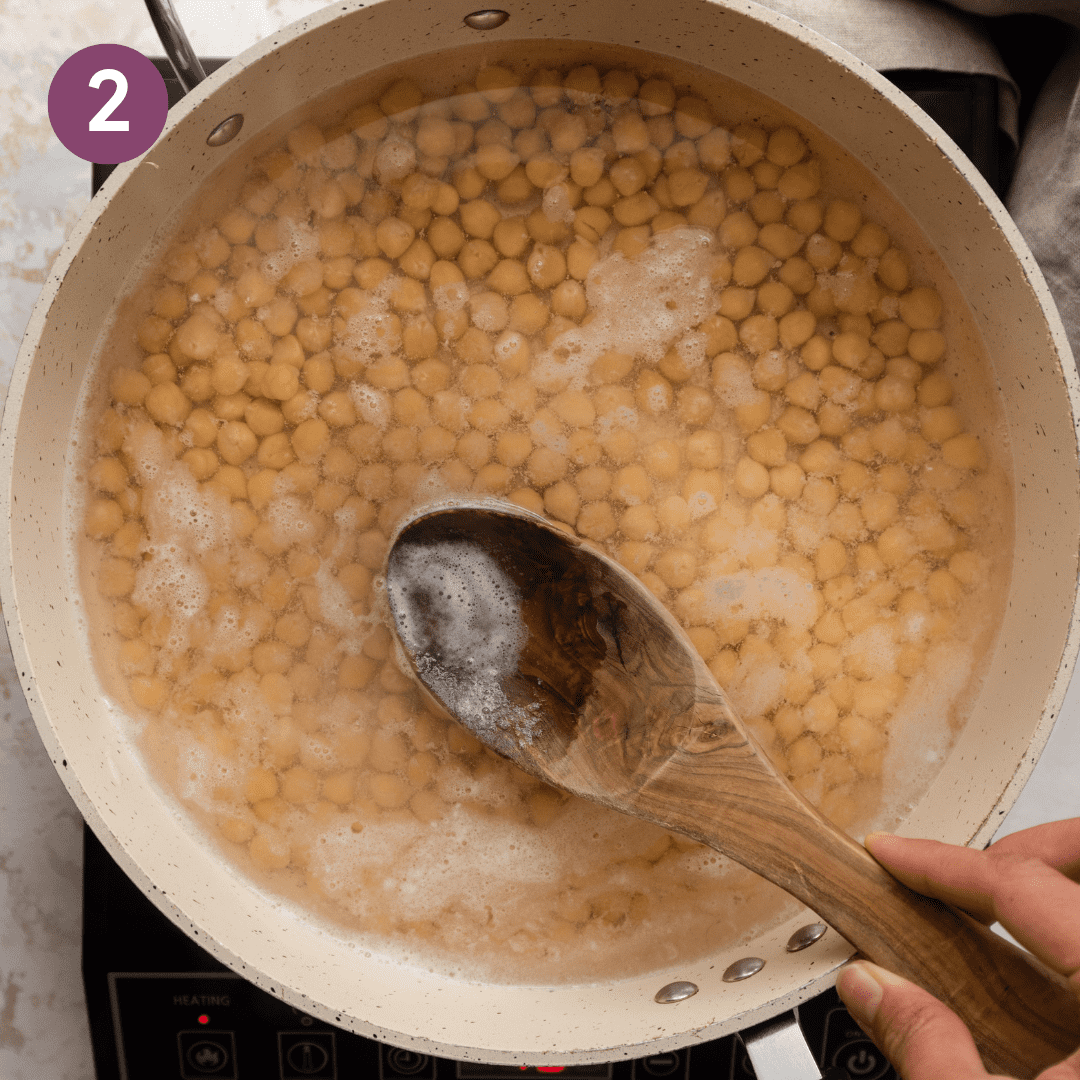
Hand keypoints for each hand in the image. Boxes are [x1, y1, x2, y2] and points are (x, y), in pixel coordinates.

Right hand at [835, 818, 1079, 1077]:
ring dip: (1048, 894)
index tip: (890, 855)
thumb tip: (873, 988)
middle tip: (959, 865)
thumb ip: (929, 1047)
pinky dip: (1067, 939)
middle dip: (1022, 850)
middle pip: (1076, 872)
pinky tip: (1038, 974)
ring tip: (993, 911)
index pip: (1021, 886)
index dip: (940, 865)